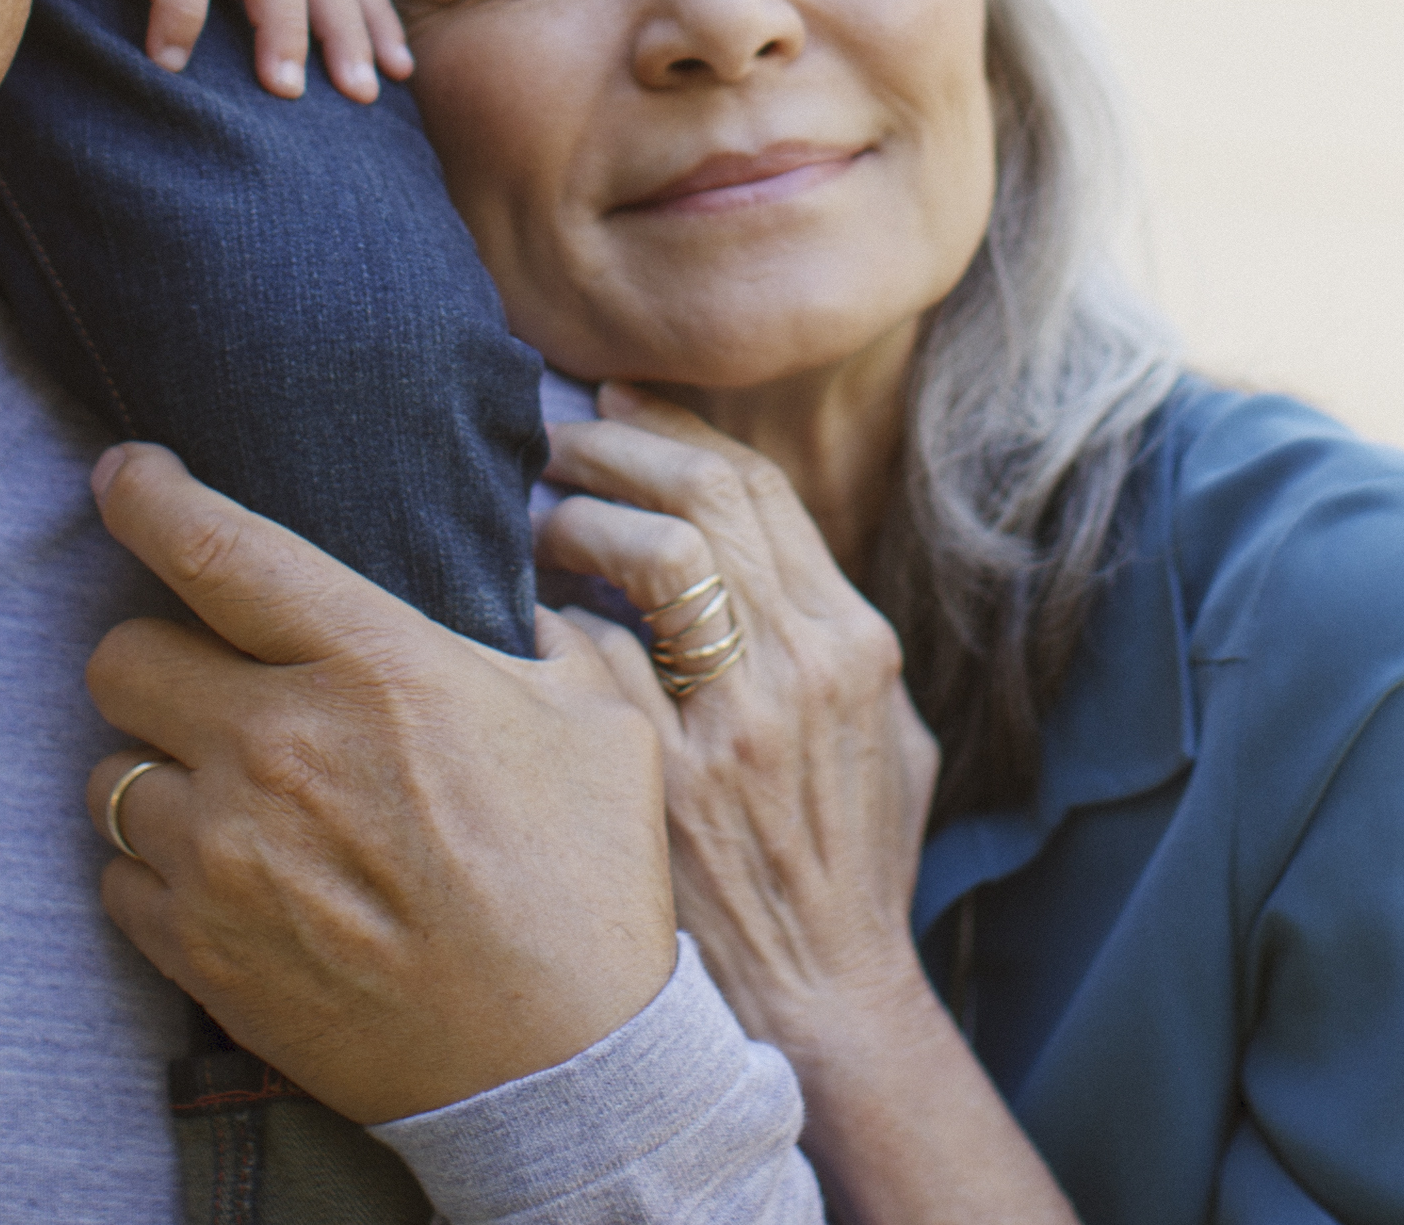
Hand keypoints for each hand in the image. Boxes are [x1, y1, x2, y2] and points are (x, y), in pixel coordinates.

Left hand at [83, 444, 673, 1123]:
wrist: (560, 1072)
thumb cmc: (586, 888)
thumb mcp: (594, 723)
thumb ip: (535, 638)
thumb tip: (516, 594)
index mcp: (374, 667)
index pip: (218, 549)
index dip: (149, 496)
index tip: (123, 476)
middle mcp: (277, 747)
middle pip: (121, 655)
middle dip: (154, 655)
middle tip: (206, 682)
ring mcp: (225, 854)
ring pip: (111, 771)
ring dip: (158, 774)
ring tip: (231, 801)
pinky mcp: (198, 950)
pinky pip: (118, 878)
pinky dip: (157, 873)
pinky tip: (229, 882)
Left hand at [535, 390, 936, 1053]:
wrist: (820, 1005)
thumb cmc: (847, 873)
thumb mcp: (889, 745)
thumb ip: (835, 645)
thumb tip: (763, 557)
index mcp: (853, 645)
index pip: (758, 489)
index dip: (678, 428)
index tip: (616, 399)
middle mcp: (803, 667)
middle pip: (707, 497)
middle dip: (618, 446)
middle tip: (554, 435)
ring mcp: (736, 724)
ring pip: (659, 554)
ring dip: (583, 513)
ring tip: (534, 513)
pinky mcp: (668, 781)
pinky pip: (594, 656)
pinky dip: (550, 616)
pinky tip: (514, 611)